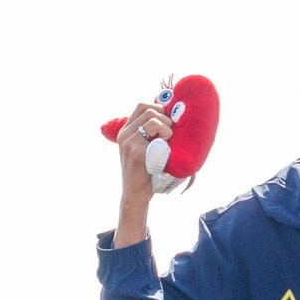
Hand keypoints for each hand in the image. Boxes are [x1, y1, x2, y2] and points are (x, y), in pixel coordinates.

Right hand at [114, 101, 172, 246]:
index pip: (142, 105)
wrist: (137, 194)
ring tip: (168, 140)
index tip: (170, 119)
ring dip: (166, 126)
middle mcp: (125, 133)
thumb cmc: (148, 172)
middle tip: (170, 133)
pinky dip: (166, 134)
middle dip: (165, 116)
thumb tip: (175, 117)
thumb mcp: (147, 148)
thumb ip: (152, 134)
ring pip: (152, 117)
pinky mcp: (135, 149)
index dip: (159, 106)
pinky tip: (167, 147)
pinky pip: (154, 130)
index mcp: (127, 131)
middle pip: (147, 107)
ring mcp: (128, 140)